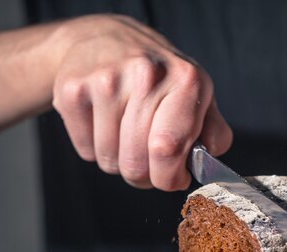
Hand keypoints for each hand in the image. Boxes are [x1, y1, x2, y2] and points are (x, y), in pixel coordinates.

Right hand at [52, 15, 231, 189]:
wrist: (106, 38)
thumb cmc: (159, 75)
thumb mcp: (197, 93)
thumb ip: (214, 132)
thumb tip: (209, 165)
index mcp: (185, 80)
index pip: (169, 149)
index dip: (168, 177)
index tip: (172, 179)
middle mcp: (146, 75)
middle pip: (136, 163)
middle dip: (143, 174)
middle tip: (148, 160)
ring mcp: (105, 80)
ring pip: (109, 161)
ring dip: (118, 160)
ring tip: (125, 133)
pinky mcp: (72, 89)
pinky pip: (85, 150)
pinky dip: (94, 148)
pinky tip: (104, 123)